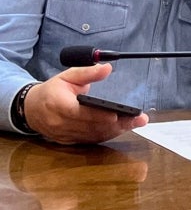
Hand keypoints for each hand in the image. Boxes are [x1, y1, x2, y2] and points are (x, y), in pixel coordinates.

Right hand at [21, 64, 148, 144]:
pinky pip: (91, 140)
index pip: (80, 113)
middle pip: (92, 126)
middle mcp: (60, 123)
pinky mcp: (69, 141)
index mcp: (58, 105)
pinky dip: (107, 135)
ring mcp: (64, 135)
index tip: (117, 114)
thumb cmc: (52, 90)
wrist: (31, 109)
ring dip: (116, 130)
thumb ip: (88, 72)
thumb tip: (107, 68)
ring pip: (94, 135)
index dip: (99, 115)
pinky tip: (122, 129)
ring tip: (136, 123)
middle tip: (139, 119)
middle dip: (118, 123)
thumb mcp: (67, 76)